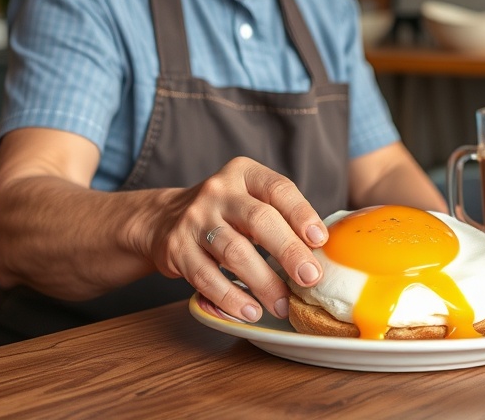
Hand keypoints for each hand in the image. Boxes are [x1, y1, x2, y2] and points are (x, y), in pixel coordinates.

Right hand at [141, 157, 327, 322]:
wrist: (163, 218)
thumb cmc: (224, 213)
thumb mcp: (250, 199)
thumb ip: (280, 217)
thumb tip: (320, 254)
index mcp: (244, 173)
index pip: (279, 189)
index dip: (302, 214)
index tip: (321, 240)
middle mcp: (218, 191)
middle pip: (259, 220)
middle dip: (288, 251)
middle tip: (310, 279)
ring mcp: (194, 218)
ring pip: (234, 252)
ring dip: (263, 283)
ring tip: (281, 305)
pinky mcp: (176, 248)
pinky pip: (206, 277)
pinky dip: (230, 297)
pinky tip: (249, 311)